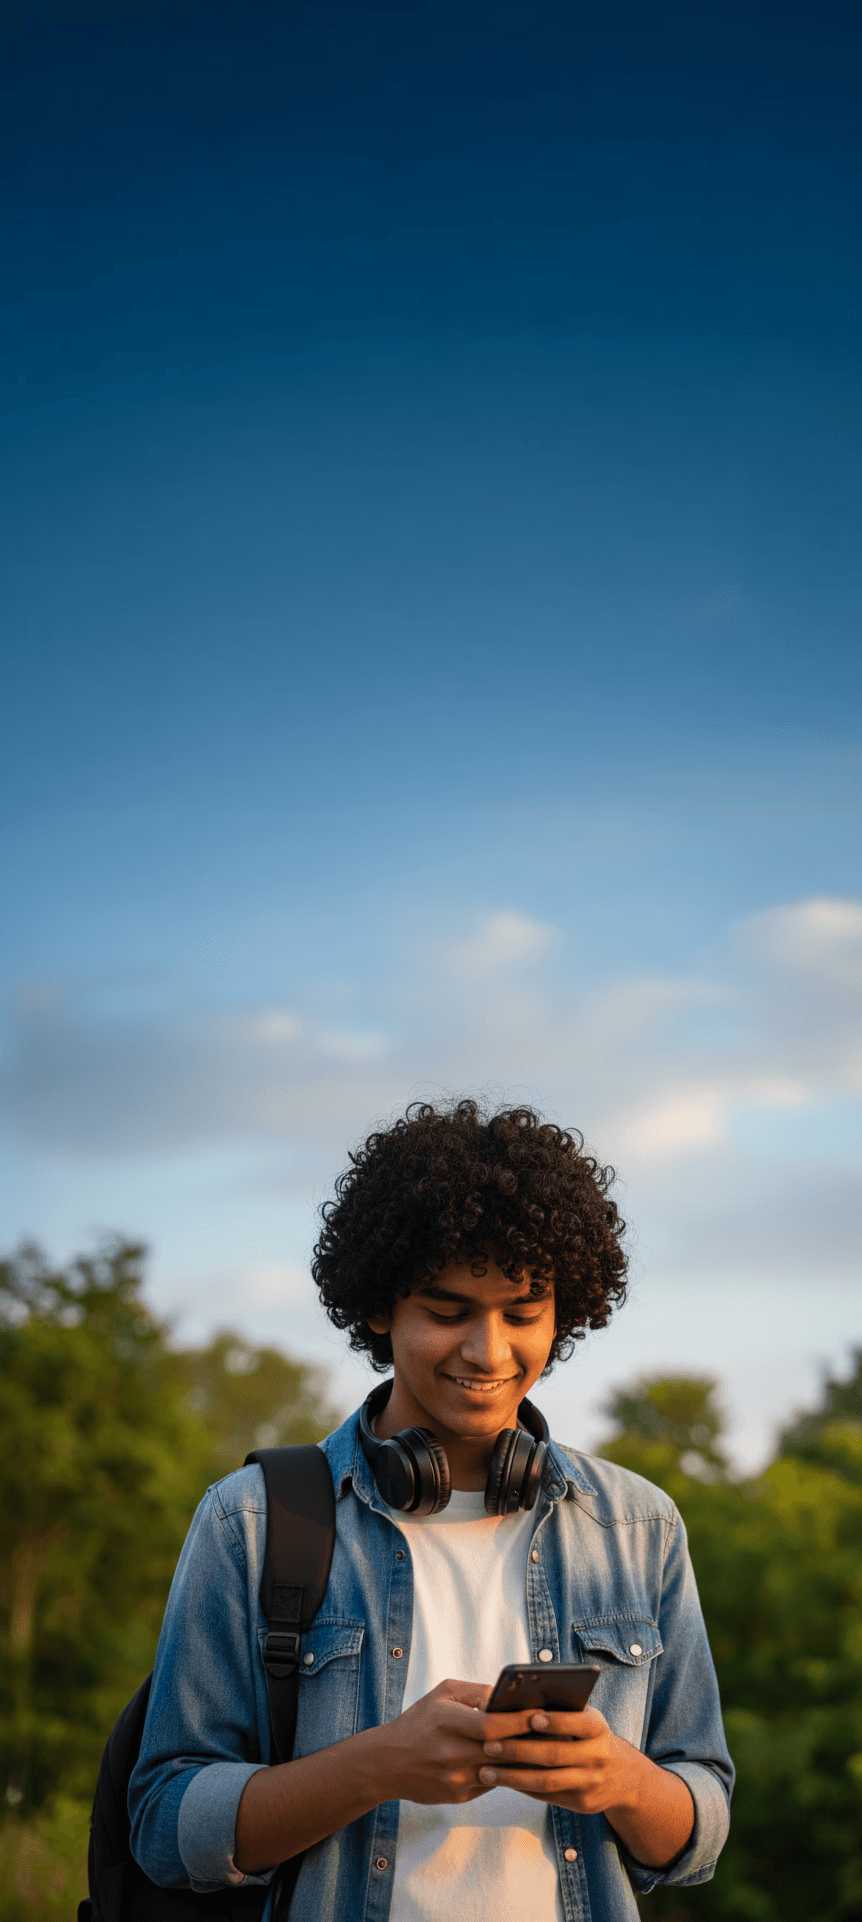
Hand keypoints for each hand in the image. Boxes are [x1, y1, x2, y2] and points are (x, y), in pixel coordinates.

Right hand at [373, 1679, 544, 1806]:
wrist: (388, 1763)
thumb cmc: (419, 1722)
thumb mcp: (442, 1695)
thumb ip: (475, 1692)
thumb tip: (505, 1696)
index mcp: (448, 1723)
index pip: (492, 1725)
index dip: (519, 1721)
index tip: (541, 1714)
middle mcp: (452, 1753)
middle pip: (501, 1750)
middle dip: (529, 1741)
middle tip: (555, 1733)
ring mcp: (455, 1779)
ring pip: (500, 1771)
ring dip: (521, 1761)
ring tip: (544, 1749)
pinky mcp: (458, 1796)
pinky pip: (490, 1784)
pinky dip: (505, 1774)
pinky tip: (521, 1765)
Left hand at [476, 1706, 695, 1867]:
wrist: (623, 1777)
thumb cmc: (591, 1737)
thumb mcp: (587, 1720)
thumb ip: (562, 1711)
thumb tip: (517, 1703)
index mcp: (598, 1729)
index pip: (580, 1723)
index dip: (557, 1721)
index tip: (531, 1719)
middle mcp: (598, 1757)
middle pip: (555, 1755)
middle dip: (519, 1751)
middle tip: (489, 1746)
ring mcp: (591, 1783)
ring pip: (547, 1781)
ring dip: (513, 1777)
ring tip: (485, 1771)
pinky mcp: (582, 1803)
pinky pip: (547, 1796)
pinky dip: (522, 1788)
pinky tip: (502, 1781)